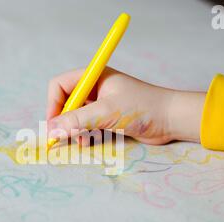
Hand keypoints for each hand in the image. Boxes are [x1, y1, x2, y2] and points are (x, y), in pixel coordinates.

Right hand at [46, 67, 204, 144]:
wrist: (172, 119)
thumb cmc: (142, 108)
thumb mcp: (106, 112)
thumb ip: (77, 120)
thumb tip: (51, 130)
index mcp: (93, 76)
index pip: (60, 85)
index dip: (53, 104)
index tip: (54, 124)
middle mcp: (95, 88)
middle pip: (66, 102)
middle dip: (63, 120)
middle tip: (60, 138)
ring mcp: (102, 103)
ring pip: (76, 116)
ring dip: (73, 130)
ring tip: (80, 141)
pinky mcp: (109, 118)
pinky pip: (87, 125)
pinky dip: (84, 134)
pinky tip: (88, 142)